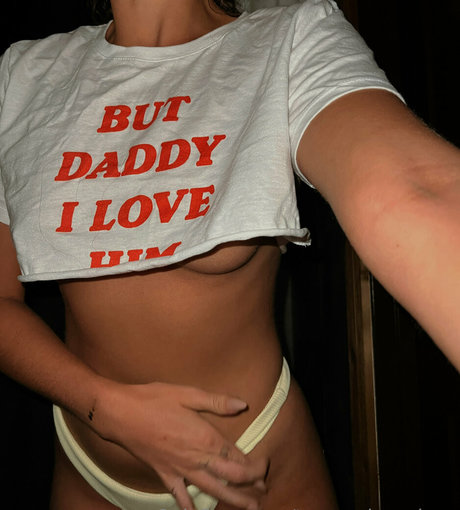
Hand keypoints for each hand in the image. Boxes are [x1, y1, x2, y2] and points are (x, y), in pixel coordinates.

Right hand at [93, 380, 267, 509]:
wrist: (121, 414)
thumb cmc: (154, 400)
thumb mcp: (188, 394)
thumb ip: (217, 402)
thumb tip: (243, 404)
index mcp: (205, 438)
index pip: (238, 458)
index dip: (255, 465)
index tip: (266, 464)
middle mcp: (196, 458)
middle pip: (230, 478)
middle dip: (250, 486)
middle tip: (264, 490)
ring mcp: (180, 470)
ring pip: (212, 491)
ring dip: (232, 501)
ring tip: (250, 508)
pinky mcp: (164, 475)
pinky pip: (180, 496)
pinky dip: (189, 508)